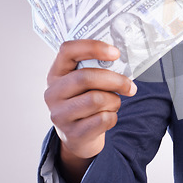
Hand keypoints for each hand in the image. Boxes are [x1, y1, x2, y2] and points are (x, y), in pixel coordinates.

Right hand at [44, 40, 136, 182]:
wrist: (77, 135)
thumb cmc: (85, 101)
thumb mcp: (84, 84)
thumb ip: (96, 69)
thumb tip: (123, 61)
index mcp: (56, 73)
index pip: (68, 50)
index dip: (93, 47)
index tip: (116, 53)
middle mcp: (53, 93)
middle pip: (86, 77)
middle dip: (115, 80)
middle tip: (130, 86)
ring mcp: (60, 115)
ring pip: (96, 100)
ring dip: (114, 101)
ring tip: (113, 103)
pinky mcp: (72, 133)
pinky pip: (103, 119)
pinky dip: (113, 117)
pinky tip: (107, 117)